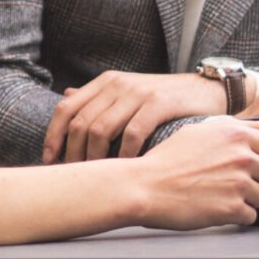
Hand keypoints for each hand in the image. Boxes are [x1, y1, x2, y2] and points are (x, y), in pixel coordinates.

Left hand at [42, 71, 224, 163]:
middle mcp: (118, 84)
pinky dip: (124, 155)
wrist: (208, 91)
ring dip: (94, 158)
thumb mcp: (129, 93)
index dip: (53, 136)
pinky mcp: (159, 103)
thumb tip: (66, 98)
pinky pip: (132, 134)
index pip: (66, 108)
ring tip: (96, 176)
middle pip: (80, 123)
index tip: (50, 160)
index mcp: (106, 82)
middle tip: (74, 176)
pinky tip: (125, 168)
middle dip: (72, 154)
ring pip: (101, 129)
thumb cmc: (166, 99)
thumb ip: (99, 97)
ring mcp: (138, 92)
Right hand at [133, 118, 258, 229]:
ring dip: (247, 199)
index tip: (254, 164)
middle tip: (236, 183)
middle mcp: (243, 158)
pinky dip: (237, 216)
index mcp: (237, 135)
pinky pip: (250, 216)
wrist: (144, 187)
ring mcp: (239, 184)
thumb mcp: (198, 131)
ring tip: (222, 196)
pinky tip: (218, 209)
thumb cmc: (166, 160)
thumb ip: (232, 128)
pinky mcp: (232, 209)